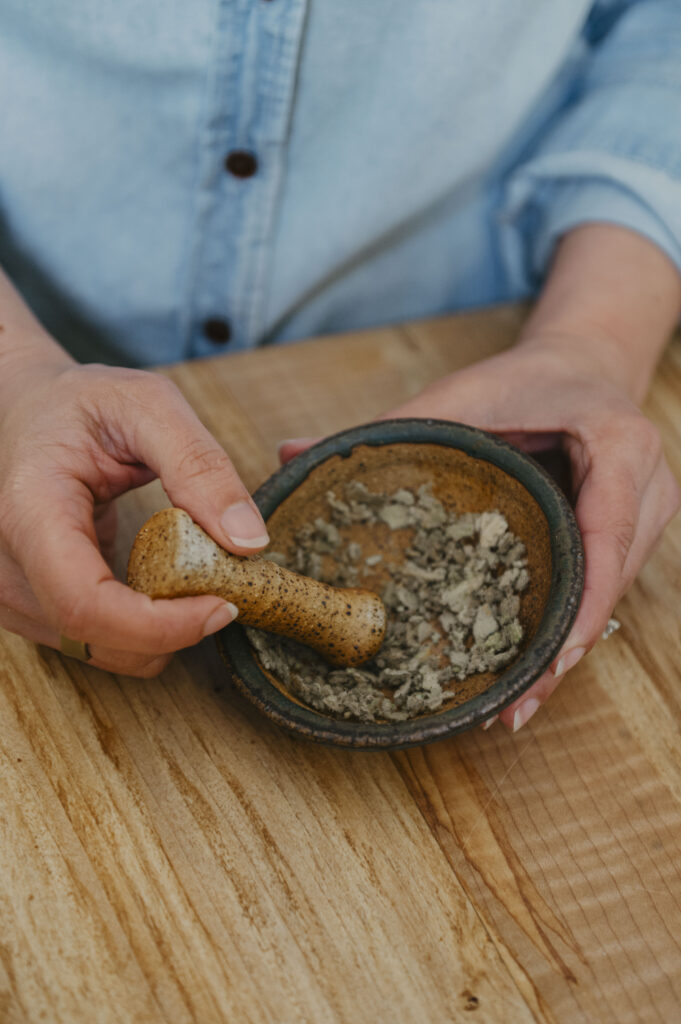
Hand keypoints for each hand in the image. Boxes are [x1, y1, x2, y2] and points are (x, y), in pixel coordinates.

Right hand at [0, 360, 268, 676]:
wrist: (22, 410)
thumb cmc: (78, 404)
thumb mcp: (146, 406)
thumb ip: (199, 465)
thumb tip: (249, 541)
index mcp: (28, 511)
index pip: (85, 604)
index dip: (160, 625)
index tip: (222, 605)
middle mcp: (6, 563)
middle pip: (96, 639)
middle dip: (174, 630)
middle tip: (226, 587)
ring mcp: (10, 592)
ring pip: (101, 651)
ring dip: (161, 631)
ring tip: (192, 576)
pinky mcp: (30, 607)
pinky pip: (96, 642)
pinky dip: (141, 627)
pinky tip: (160, 582)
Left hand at [279, 340, 678, 729]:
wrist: (583, 365)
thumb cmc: (525, 379)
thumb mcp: (461, 396)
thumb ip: (387, 427)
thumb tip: (291, 452)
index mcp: (620, 444)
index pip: (607, 532)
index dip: (581, 601)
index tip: (548, 657)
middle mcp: (650, 487)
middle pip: (611, 582)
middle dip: (564, 650)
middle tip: (512, 707)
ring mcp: (648, 514)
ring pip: (609, 596)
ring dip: (564, 652)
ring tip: (514, 706)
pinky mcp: (631, 534)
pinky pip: (601, 588)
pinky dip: (566, 629)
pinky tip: (531, 673)